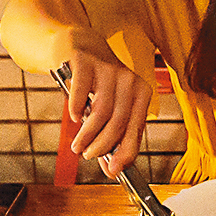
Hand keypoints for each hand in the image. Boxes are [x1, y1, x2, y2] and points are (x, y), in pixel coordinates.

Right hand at [56, 38, 156, 174]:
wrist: (81, 45)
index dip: (125, 153)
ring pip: (101, 112)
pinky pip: (81, 92)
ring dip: (87, 135)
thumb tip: (112, 168)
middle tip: (87, 155)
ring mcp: (107, 69)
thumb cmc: (98, 82)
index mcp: (141, 93)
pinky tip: (74, 117)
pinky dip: (76, 109)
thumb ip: (113, 133)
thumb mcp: (111, 105)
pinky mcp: (85, 63)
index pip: (136, 129)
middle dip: (101, 146)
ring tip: (77, 145)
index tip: (113, 170)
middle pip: (118, 123)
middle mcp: (129, 80)